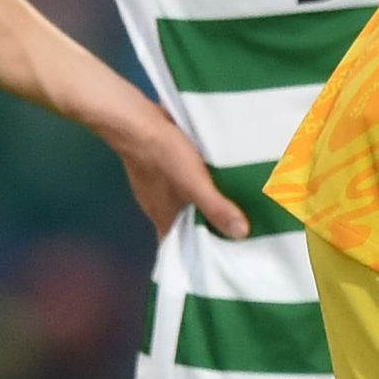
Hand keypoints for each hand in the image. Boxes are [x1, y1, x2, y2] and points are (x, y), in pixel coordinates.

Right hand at [112, 114, 250, 241]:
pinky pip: (178, 185)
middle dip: (203, 230)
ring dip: (199, 206)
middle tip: (231, 230)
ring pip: (180, 204)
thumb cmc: (164, 156)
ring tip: (227, 205)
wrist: (137, 122)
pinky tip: (209, 179)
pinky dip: (193, 186)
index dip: (195, 253)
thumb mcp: (195, 184)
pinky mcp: (157, 168)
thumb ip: (216, 208)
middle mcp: (156, 206)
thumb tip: (241, 234)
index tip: (217, 256)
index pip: (178, 247)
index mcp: (163, 218)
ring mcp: (155, 187)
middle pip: (182, 226)